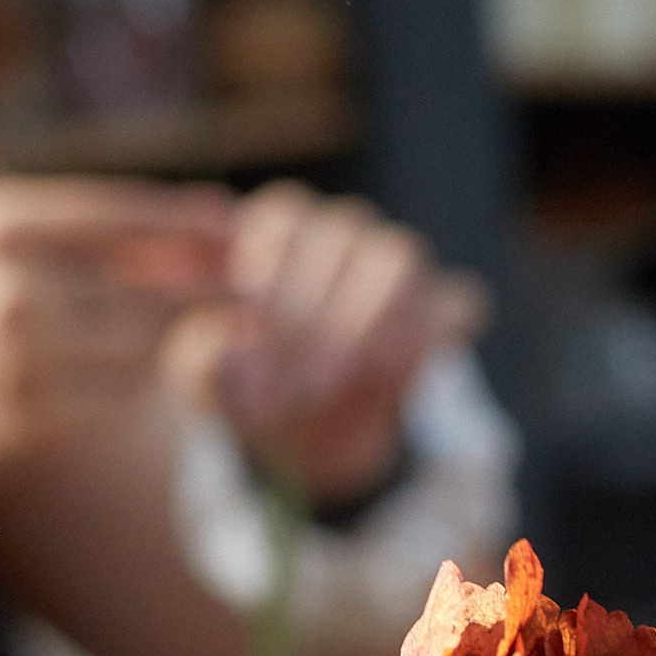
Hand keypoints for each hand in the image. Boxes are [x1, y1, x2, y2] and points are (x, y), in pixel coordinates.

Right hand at [0, 178, 235, 532]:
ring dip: (165, 350)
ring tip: (173, 343)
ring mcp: (18, 355)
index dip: (186, 224)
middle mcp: (7, 281)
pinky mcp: (31, 417)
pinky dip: (134, 394)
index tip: (238, 226)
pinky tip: (123, 385)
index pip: (117, 214)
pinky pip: (120, 401)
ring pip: (141, 350)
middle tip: (255, 296)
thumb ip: (80, 239)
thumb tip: (206, 224)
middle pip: (145, 287)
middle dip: (204, 295)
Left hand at [163, 182, 489, 503]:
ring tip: (320, 386)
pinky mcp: (444, 306)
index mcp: (280, 228)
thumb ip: (203, 360)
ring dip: (357, 321)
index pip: (282, 218)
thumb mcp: (208, 384)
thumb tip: (226, 346)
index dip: (266, 270)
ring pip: (395, 258)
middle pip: (339, 234)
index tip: (246, 329)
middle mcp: (343, 232)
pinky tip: (380, 379)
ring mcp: (399, 264)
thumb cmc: (250, 388)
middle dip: (306, 312)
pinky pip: (452, 302)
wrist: (306, 438)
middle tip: (277, 381)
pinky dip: (421, 336)